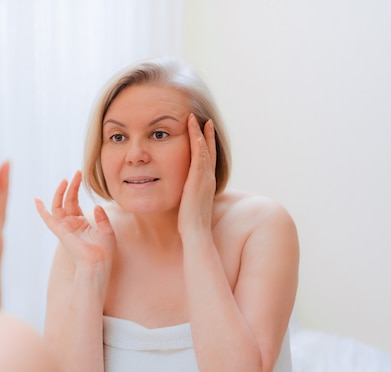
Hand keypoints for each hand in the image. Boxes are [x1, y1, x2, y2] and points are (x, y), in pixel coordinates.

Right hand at [35, 171, 115, 269]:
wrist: (98, 262)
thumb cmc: (104, 251)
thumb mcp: (107, 230)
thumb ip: (101, 217)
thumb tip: (96, 206)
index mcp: (81, 223)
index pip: (74, 201)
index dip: (75, 188)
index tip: (80, 174)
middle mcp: (70, 224)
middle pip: (66, 200)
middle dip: (71, 186)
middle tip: (77, 173)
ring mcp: (64, 227)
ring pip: (57, 206)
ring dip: (60, 192)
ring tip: (65, 180)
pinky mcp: (60, 231)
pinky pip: (48, 219)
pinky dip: (41, 210)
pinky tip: (36, 199)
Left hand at [178, 114, 216, 233]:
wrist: (195, 232)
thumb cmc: (190, 222)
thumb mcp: (189, 203)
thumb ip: (187, 194)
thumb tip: (181, 192)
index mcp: (206, 183)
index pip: (206, 159)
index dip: (205, 144)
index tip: (202, 131)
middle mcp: (208, 178)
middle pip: (209, 151)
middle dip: (206, 135)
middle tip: (204, 120)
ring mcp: (205, 179)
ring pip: (204, 152)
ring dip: (201, 135)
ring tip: (197, 120)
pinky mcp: (198, 182)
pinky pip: (199, 160)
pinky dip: (199, 147)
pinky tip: (196, 136)